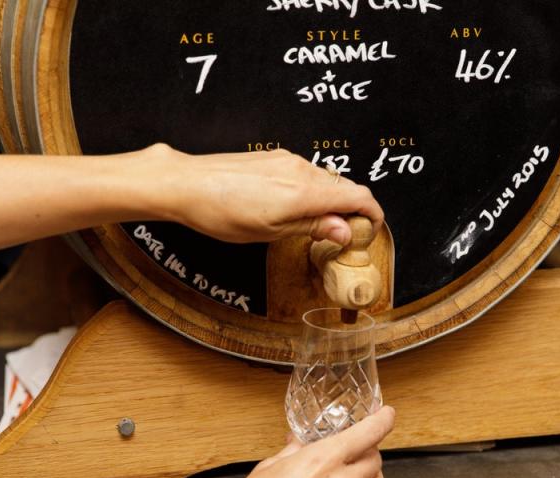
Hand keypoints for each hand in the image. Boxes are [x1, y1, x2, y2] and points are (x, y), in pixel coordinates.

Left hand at [133, 144, 384, 244]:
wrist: (186, 183)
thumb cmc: (221, 210)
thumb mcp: (271, 231)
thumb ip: (313, 228)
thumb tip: (345, 231)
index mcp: (305, 190)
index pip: (359, 195)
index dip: (373, 214)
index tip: (370, 230)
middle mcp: (301, 169)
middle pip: (345, 187)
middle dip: (352, 211)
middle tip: (342, 236)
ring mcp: (287, 160)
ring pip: (325, 181)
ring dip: (330, 203)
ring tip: (315, 227)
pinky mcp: (274, 157)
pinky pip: (306, 174)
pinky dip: (312, 192)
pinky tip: (294, 209)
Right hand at [198, 407, 394, 477]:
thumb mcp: (272, 465)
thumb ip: (295, 451)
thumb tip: (301, 443)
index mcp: (324, 460)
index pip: (369, 433)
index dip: (383, 420)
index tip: (386, 415)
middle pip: (376, 460)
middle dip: (369, 451)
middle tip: (357, 451)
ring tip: (355, 477)